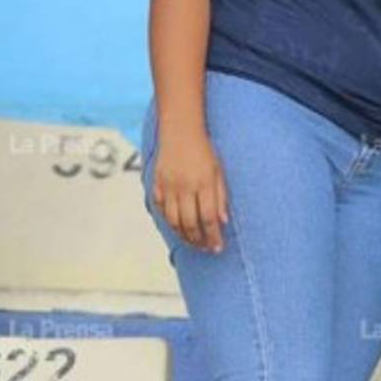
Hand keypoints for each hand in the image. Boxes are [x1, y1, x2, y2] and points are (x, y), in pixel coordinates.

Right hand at [152, 126, 228, 252]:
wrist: (180, 131)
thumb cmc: (204, 150)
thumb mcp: (219, 170)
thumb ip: (221, 196)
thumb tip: (223, 221)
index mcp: (204, 183)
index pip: (209, 217)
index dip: (213, 236)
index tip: (218, 247)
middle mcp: (185, 187)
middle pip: (190, 223)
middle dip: (199, 240)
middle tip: (206, 249)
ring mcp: (169, 187)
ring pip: (174, 221)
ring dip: (184, 236)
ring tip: (194, 243)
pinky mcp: (157, 185)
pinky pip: (162, 210)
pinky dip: (169, 222)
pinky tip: (178, 229)